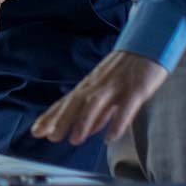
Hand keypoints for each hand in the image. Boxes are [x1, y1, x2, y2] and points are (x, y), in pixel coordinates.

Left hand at [31, 50, 167, 144]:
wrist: (150, 45)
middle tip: (50, 137)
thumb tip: (87, 131)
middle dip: (61, 119)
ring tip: (74, 140)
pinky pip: (126, 106)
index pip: (66, 102)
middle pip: (76, 102)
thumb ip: (99, 112)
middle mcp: (99, 84)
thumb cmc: (128, 70)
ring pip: (95, 103)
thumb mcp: (109, 91)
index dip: (51, 116)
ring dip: (83, 122)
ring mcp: (116, 85)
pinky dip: (118, 122)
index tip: (36, 131)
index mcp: (91, 85)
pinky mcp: (137, 88)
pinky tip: (110, 137)